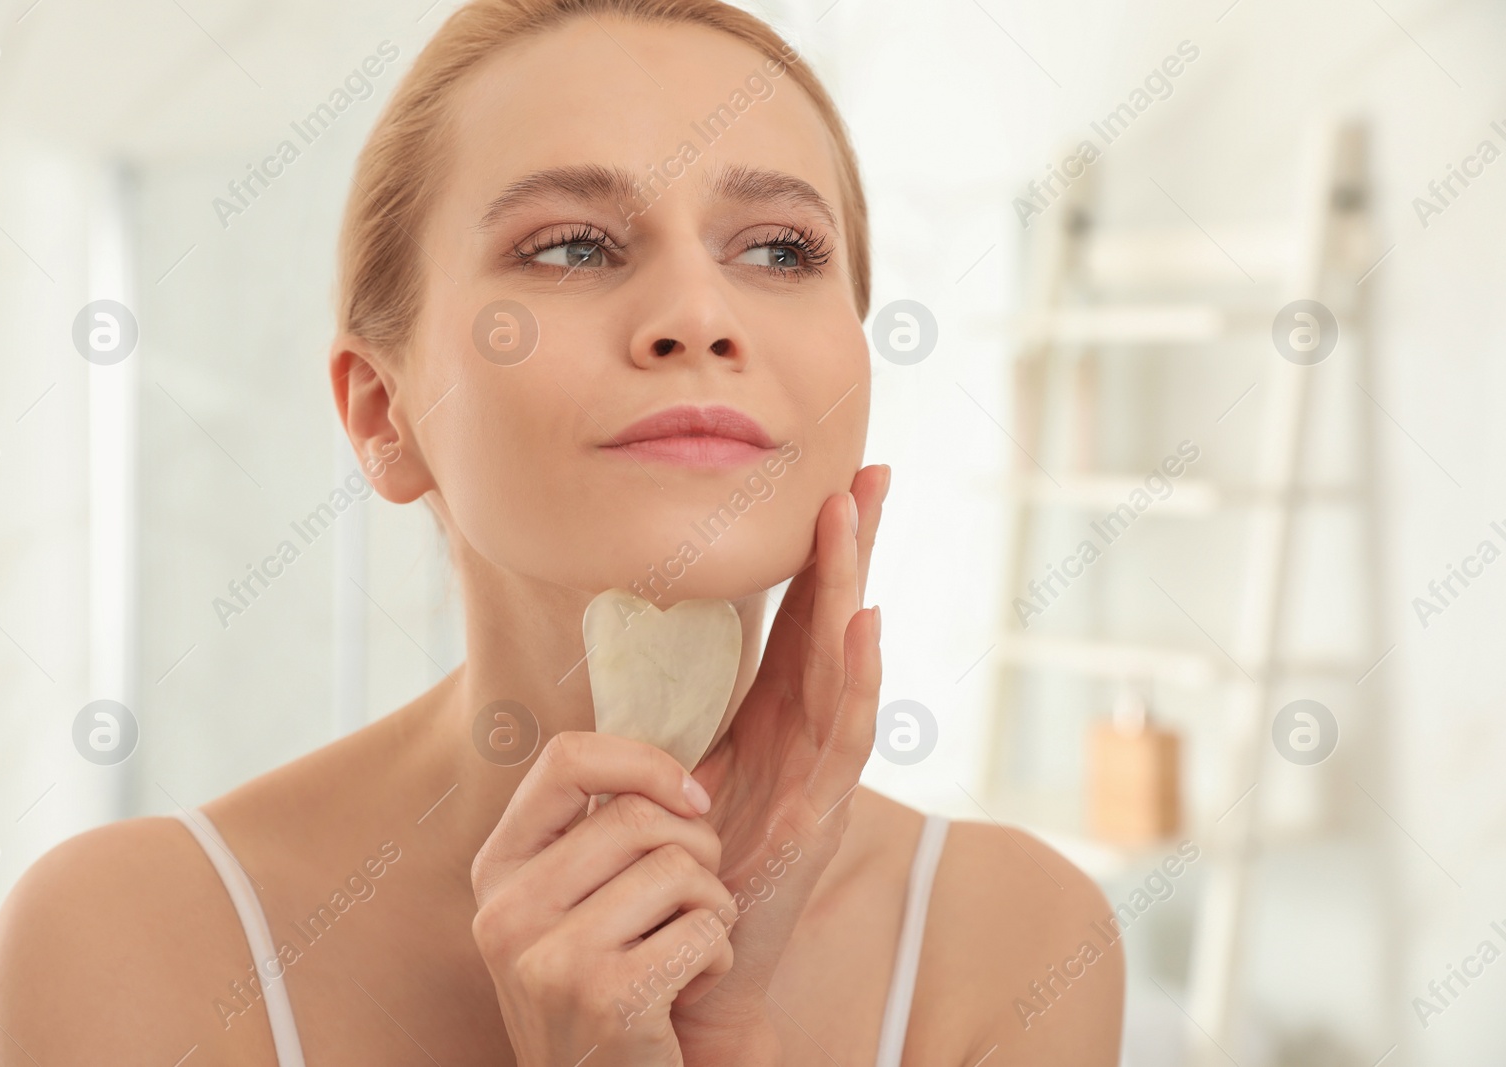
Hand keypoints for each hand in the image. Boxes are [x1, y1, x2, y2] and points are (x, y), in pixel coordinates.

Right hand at [470, 732, 739, 1066]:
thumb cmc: (603, 987)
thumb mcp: (568, 907)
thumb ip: (594, 834)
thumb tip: (674, 756)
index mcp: (497, 870)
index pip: (565, 758)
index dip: (643, 761)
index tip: (689, 797)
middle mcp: (507, 911)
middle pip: (637, 814)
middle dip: (698, 847)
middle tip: (696, 892)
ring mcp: (550, 959)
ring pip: (680, 868)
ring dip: (713, 907)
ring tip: (688, 945)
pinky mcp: (606, 999)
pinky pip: (704, 929)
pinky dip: (718, 955)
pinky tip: (688, 986)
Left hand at [673, 464, 889, 1061]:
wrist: (685, 963)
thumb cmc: (677, 868)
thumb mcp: (672, 770)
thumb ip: (675, 711)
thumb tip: (640, 644)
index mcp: (769, 719)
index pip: (800, 618)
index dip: (818, 553)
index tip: (834, 480)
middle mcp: (803, 736)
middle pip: (834, 623)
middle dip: (853, 546)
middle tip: (870, 469)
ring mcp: (817, 773)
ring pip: (842, 663)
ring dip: (849, 585)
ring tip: (852, 514)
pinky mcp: (817, 814)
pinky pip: (845, 736)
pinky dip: (858, 679)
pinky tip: (863, 622)